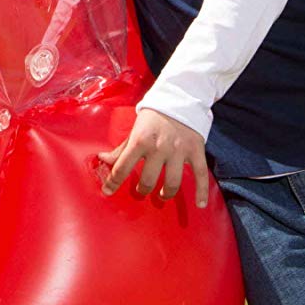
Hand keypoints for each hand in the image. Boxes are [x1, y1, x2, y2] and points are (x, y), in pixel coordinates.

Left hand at [96, 108, 210, 208]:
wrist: (180, 99)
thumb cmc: (153, 118)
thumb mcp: (134, 130)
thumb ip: (121, 148)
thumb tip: (102, 159)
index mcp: (140, 141)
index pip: (123, 167)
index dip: (113, 182)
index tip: (108, 192)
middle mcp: (159, 147)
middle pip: (148, 179)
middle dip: (142, 189)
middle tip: (141, 190)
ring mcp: (179, 150)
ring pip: (172, 182)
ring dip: (165, 193)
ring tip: (161, 195)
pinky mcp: (196, 151)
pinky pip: (200, 175)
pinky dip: (202, 191)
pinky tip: (200, 205)